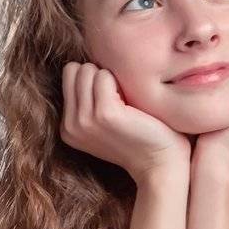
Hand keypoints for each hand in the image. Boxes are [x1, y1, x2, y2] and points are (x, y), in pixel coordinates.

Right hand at [61, 62, 190, 182]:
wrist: (161, 163)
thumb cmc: (140, 137)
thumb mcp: (103, 123)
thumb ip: (88, 101)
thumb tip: (85, 64)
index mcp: (67, 128)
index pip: (69, 75)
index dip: (92, 78)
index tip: (112, 98)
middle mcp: (70, 125)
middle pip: (73, 70)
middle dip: (97, 74)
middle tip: (120, 97)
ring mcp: (84, 120)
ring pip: (87, 70)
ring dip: (110, 77)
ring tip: (126, 100)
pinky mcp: (104, 113)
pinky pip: (104, 75)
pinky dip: (120, 81)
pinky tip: (132, 103)